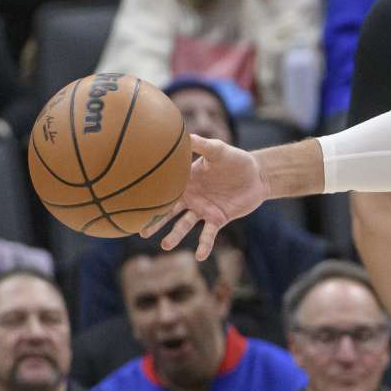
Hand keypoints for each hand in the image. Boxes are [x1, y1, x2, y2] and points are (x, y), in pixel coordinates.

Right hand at [143, 134, 270, 258]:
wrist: (257, 174)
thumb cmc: (235, 160)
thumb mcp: (219, 150)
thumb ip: (202, 145)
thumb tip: (185, 134)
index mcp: (186, 180)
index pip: (165, 189)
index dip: (151, 196)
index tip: (134, 203)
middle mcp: (191, 197)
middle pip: (169, 211)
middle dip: (155, 221)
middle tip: (141, 231)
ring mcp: (203, 209)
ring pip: (184, 225)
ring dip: (175, 235)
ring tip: (165, 245)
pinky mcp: (218, 219)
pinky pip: (208, 234)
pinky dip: (204, 245)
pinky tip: (199, 256)